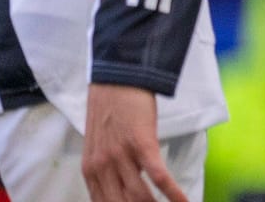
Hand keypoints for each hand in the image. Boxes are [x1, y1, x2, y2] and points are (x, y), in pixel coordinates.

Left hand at [82, 83, 185, 201]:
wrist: (119, 75)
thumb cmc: (111, 108)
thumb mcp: (99, 143)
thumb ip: (105, 170)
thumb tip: (120, 192)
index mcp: (91, 170)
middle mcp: (102, 167)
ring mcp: (121, 156)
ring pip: (140, 197)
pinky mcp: (141, 144)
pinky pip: (159, 177)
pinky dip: (173, 193)